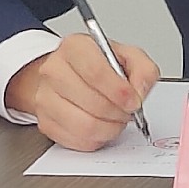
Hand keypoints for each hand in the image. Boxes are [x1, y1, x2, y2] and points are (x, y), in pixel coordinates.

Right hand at [4, 32, 159, 151]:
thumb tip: (140, 91)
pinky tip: (103, 126)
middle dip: (118, 112)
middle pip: (92, 102)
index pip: (95, 72)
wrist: (70, 74)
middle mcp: (54, 70)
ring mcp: (45, 98)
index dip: (119, 91)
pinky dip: (97, 139)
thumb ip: (143, 69)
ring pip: (84, 126)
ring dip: (109, 128)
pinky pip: (77, 140)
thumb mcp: (128, 55)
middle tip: (128, 111)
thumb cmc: (99, 64)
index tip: (134, 100)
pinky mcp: (45, 122)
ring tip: (117, 119)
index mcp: (75, 47)